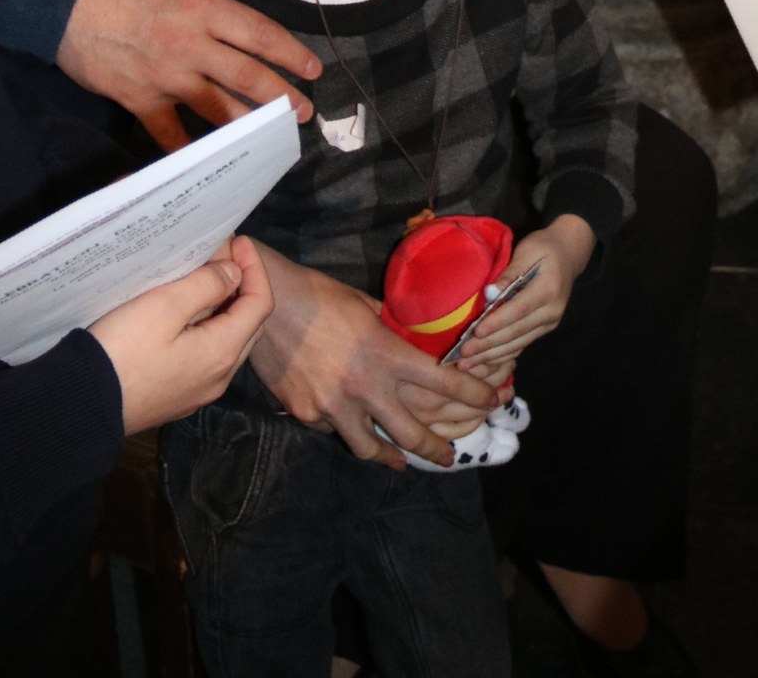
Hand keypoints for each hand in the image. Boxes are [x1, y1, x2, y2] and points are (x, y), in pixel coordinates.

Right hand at [58, 0, 320, 149]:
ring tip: (270, 137)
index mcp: (204, 9)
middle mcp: (192, 44)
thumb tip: (238, 40)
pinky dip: (187, 149)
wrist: (67, 3)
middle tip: (304, 112)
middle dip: (282, 96)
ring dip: (249, 124)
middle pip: (248, 76)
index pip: (260, 34)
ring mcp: (167, 76)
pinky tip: (205, 163)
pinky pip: (170, 133)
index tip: (312, 69)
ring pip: (219, 107)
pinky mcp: (140, 99)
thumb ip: (208, 15)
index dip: (290, 54)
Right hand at [89, 235, 272, 434]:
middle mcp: (219, 378)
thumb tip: (234, 275)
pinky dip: (208, 328)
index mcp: (222, 353)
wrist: (82, 406)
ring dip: (225, 308)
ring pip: (229, 342)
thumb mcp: (165, 306)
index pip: (260, 303)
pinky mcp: (177, 397)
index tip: (237, 241)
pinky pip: (207, 357)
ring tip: (204, 278)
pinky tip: (186, 314)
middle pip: (249, 324)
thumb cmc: (124, 350)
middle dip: (243, 285)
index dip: (254, 268)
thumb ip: (206, 285)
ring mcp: (198, 392)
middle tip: (222, 255)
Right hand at [246, 245, 497, 468]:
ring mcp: (334, 407)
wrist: (265, 305)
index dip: (474, 396)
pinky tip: (350, 425)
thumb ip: (393, 330)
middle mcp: (366, 388)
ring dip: (394, 458)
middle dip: (439, 449)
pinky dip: (348, 430)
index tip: (493, 402)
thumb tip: (414, 338)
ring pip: (373, 449)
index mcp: (387, 354)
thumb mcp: (367, 306)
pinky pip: (336, 431)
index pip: (444, 383)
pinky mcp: (308, 416)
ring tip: (404, 461)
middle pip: (414, 432)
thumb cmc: (320, 295)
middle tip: (451, 456)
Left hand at [457, 214, 595, 375]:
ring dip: (491, 356)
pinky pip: (521, 344)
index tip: (474, 334)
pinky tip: (485, 363)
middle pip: (516, 332)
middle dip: (487, 346)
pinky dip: (502, 355)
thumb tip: (489, 294)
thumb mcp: (527, 251)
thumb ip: (509, 274)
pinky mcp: (544, 328)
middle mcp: (552, 311)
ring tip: (468, 364)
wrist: (569, 253)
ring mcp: (549, 323)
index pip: (518, 310)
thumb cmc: (544, 248)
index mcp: (548, 289)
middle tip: (462, 356)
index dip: (496, 323)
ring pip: (517, 343)